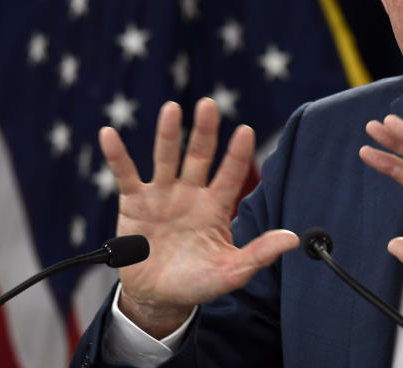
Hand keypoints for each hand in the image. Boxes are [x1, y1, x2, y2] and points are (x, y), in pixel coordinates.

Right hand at [99, 98, 298, 337]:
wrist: (159, 297)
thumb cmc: (198, 281)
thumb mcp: (232, 271)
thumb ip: (260, 253)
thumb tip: (293, 239)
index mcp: (216, 206)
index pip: (230, 174)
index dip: (237, 154)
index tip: (246, 130)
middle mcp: (191, 193)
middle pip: (198, 156)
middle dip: (204, 131)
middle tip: (208, 105)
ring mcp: (162, 195)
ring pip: (166, 158)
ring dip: (167, 133)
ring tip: (172, 108)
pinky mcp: (135, 203)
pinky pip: (125, 175)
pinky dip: (117, 155)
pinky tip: (108, 134)